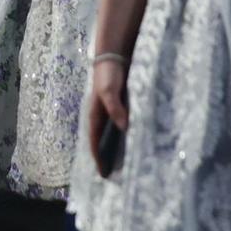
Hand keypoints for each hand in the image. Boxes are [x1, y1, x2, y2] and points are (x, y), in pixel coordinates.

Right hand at [87, 56, 128, 176]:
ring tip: (125, 164)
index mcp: (95, 115)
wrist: (115, 55)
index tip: (103, 175)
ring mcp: (111, 111)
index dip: (98, 158)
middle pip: (102, 141)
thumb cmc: (109, 73)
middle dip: (106, 157)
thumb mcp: (109, 91)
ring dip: (116, 149)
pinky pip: (122, 126)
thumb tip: (124, 128)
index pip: (94, 142)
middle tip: (114, 175)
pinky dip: (126, 137)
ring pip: (112, 135)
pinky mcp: (121, 106)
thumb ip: (115, 109)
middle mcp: (102, 116)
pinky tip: (136, 142)